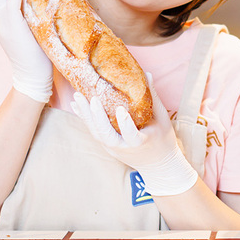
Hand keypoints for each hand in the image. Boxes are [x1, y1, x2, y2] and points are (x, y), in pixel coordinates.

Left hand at [74, 76, 197, 195]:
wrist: (157, 165)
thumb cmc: (163, 140)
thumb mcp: (162, 120)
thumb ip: (153, 98)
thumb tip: (147, 74)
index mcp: (141, 143)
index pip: (131, 135)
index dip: (125, 124)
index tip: (120, 109)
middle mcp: (123, 148)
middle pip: (106, 135)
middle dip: (96, 117)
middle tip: (90, 98)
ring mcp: (113, 148)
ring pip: (96, 134)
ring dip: (86, 115)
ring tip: (77, 97)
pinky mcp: (107, 146)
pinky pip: (94, 132)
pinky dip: (85, 119)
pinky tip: (76, 106)